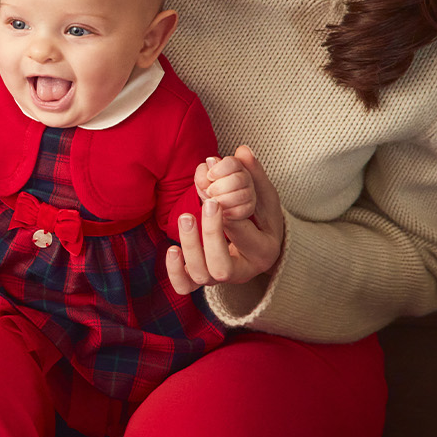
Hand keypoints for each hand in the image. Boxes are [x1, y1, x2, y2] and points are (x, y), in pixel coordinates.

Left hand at [166, 145, 284, 294]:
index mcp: (264, 251)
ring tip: (186, 216)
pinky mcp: (200, 279)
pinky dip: (174, 271)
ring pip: (201, 276)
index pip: (247, 239)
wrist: (257, 245)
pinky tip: (171, 249)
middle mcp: (242, 270)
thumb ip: (254, 175)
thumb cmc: (262, 219)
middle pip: (222, 267)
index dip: (232, 218)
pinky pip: (184, 286)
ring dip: (190, 246)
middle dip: (211, 235)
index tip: (220, 196)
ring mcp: (218, 277)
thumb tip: (242, 150)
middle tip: (208, 203)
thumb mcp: (265, 196)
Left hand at [196, 154, 256, 219]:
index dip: (219, 169)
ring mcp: (249, 192)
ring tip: (213, 201)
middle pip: (238, 179)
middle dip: (219, 187)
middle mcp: (245, 177)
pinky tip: (220, 209)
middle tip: (209, 192)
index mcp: (234, 166)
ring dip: (222, 200)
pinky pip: (241, 210)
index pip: (232, 162)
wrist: (213, 207)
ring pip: (241, 195)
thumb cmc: (209, 189)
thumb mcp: (202, 179)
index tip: (209, 176)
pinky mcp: (248, 208)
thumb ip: (203, 171)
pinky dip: (227, 211)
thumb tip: (210, 162)